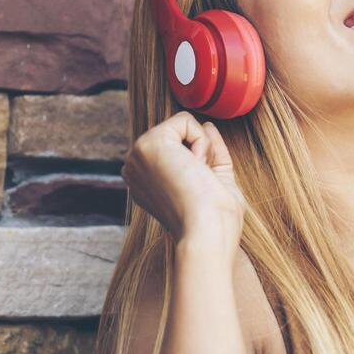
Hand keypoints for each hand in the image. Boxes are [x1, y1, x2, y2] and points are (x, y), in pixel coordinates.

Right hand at [122, 111, 245, 253]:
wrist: (207, 232)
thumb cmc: (216, 218)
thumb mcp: (213, 180)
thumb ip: (208, 153)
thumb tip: (207, 125)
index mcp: (146, 181)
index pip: (181, 150)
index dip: (204, 161)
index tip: (201, 187)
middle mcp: (137, 169)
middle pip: (182, 136)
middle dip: (202, 154)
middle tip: (199, 184)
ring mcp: (138, 156)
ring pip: (184, 126)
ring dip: (202, 150)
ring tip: (195, 178)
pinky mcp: (148, 144)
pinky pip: (186, 121)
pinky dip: (201, 142)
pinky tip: (194, 168)